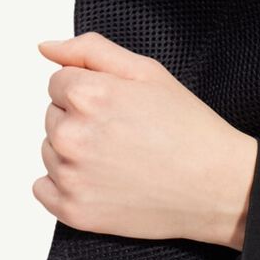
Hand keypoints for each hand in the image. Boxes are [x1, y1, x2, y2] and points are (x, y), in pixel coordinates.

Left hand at [33, 31, 257, 249]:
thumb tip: (47, 48)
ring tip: (120, 157)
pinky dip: (66, 184)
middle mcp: (71, 136)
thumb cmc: (188, 128)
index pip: (58, 82)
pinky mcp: (72, 210)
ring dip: (74, 151)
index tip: (120, 106)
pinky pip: (43, 188)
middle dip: (81, 119)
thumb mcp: (148, 72)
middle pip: (52, 115)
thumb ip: (91, 51)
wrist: (216, 186)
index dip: (92, 90)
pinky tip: (103, 180)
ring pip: (49, 151)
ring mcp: (70, 177)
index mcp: (89, 96)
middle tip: (125, 132)